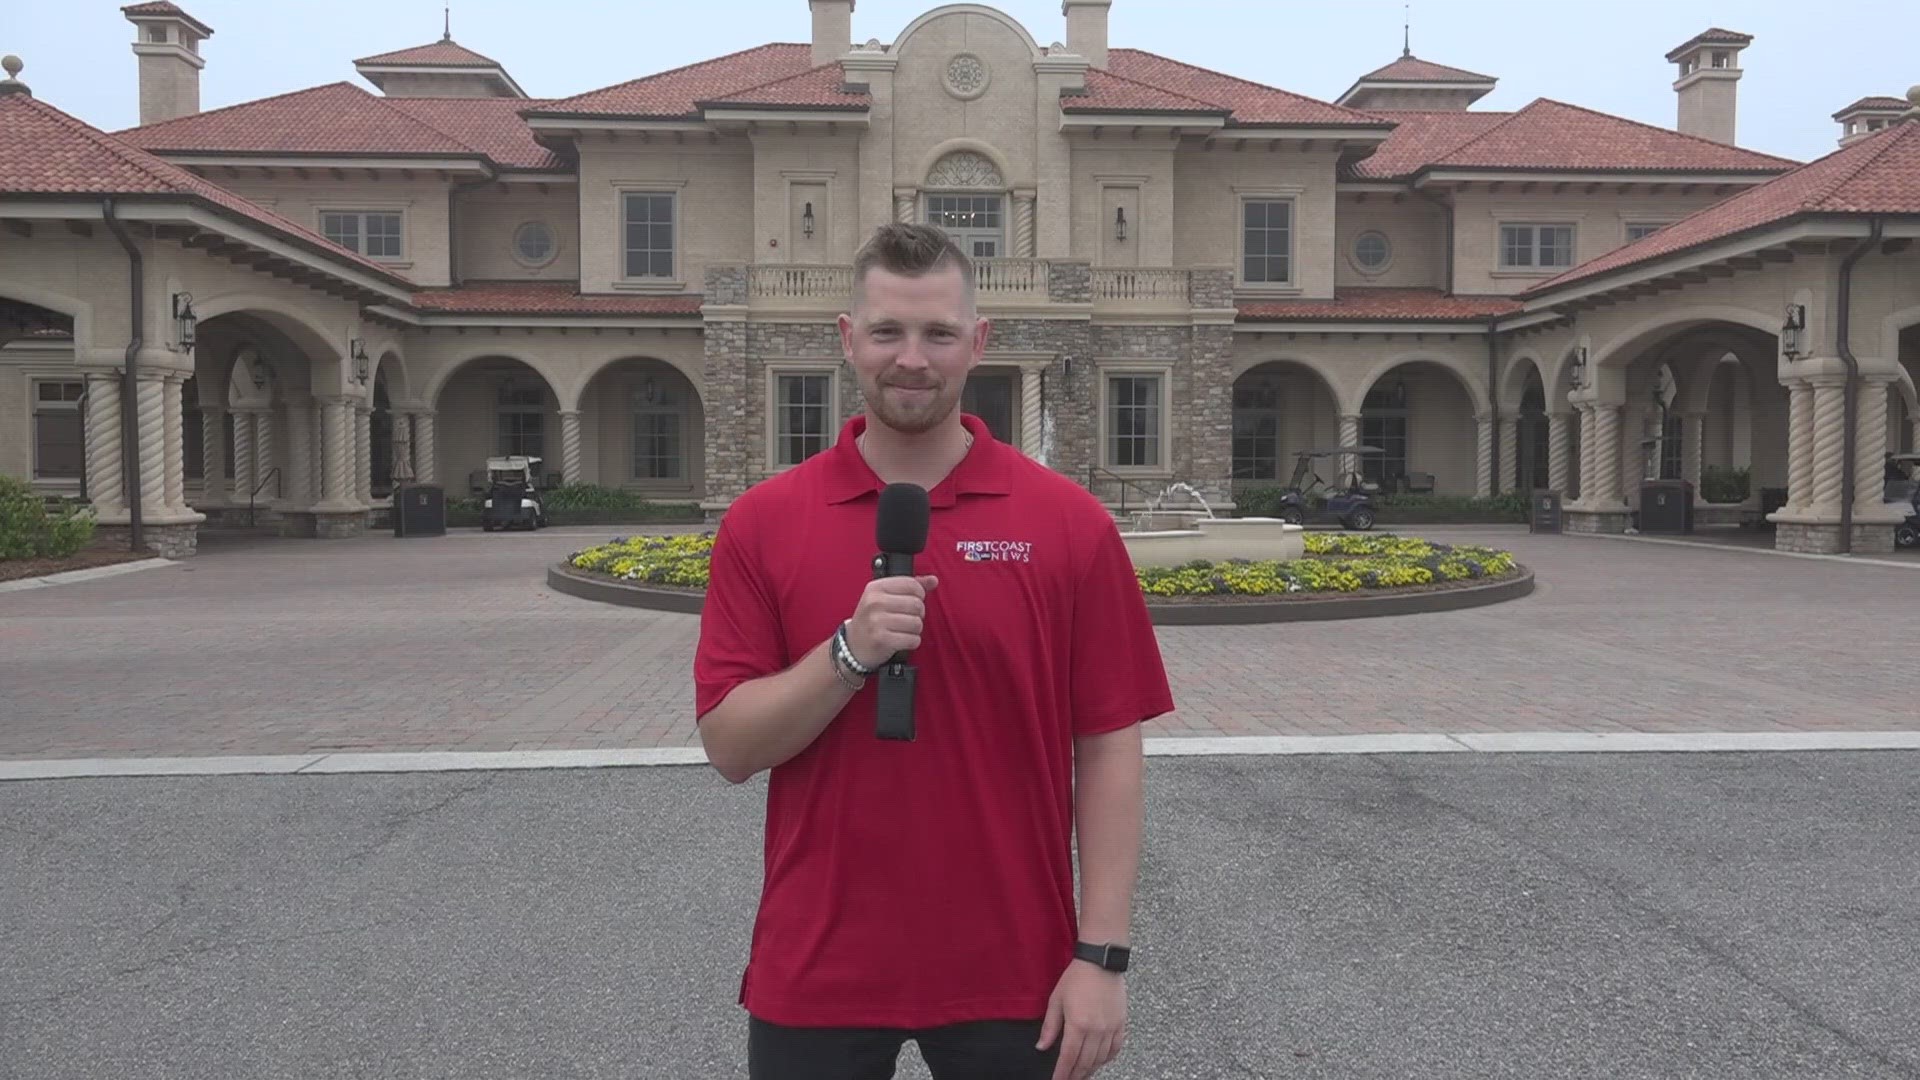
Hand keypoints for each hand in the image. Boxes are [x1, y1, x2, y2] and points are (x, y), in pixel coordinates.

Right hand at [844, 574, 938, 669]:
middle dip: (918, 614)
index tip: (913, 600)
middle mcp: (875, 602)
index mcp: (876, 588)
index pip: (911, 584)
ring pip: (917, 623)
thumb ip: (909, 586)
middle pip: (917, 604)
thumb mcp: (884, 597)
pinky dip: (912, 642)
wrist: (853, 646)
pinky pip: (913, 640)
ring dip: (915, 630)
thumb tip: (933, 580)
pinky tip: (902, 640)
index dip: (919, 594)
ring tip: (903, 630)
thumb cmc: (871, 620)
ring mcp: (877, 621)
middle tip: (907, 618)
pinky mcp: (882, 639)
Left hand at [1037, 959, 1126, 1079]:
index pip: (1068, 1058)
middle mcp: (1096, 1030)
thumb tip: (1042, 1046)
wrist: (1101, 962)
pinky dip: (1107, 1058)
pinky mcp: (1121, 1023)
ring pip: (1101, 1059)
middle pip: (1085, 1062)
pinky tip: (1099, 1061)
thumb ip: (1050, 1026)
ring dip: (1090, 1069)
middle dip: (1075, 1075)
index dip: (1062, 1073)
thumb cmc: (1076, 978)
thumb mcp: (1056, 1000)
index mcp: (1078, 1024)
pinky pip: (1115, 1048)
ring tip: (1081, 1074)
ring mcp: (1110, 1028)